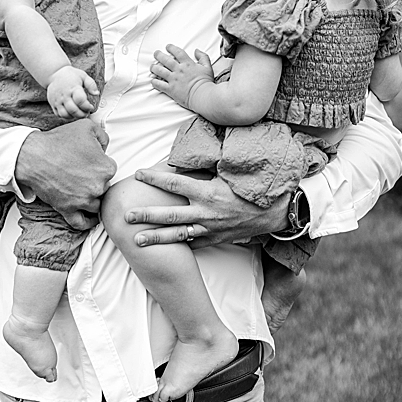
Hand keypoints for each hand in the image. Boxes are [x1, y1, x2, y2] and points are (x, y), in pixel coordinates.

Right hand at [15, 119, 115, 229]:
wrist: (33, 155)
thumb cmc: (59, 141)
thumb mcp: (87, 127)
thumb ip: (104, 136)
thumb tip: (105, 147)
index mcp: (107, 168)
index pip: (111, 170)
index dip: (100, 164)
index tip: (90, 162)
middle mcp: (98, 187)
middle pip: (104, 188)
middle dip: (96, 182)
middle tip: (83, 174)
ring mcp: (83, 200)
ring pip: (96, 205)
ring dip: (92, 199)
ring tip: (84, 192)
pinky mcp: (67, 209)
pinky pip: (81, 222)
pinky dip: (87, 222)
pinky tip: (90, 217)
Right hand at [47, 66, 98, 118]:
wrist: (54, 74)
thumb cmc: (71, 75)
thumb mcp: (83, 76)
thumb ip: (91, 85)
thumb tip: (96, 94)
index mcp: (73, 88)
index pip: (80, 100)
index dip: (87, 106)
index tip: (91, 107)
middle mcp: (64, 95)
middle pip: (73, 110)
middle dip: (82, 114)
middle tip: (87, 112)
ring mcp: (57, 100)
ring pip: (65, 114)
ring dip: (74, 117)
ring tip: (80, 114)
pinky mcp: (53, 104)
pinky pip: (59, 114)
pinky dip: (67, 117)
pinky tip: (72, 113)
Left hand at [124, 169, 289, 247]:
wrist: (275, 212)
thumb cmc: (254, 187)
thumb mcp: (232, 171)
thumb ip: (210, 164)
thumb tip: (193, 152)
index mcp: (208, 191)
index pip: (174, 182)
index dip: (154, 177)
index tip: (138, 173)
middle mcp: (205, 212)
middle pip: (169, 214)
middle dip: (146, 215)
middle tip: (127, 216)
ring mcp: (209, 228)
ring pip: (177, 234)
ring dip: (156, 237)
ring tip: (136, 240)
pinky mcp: (215, 239)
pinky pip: (193, 244)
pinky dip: (178, 246)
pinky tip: (163, 249)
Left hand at [150, 44, 213, 107]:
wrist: (202, 95)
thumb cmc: (206, 82)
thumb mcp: (207, 67)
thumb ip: (203, 57)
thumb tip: (197, 51)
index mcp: (187, 64)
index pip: (177, 52)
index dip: (171, 48)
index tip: (168, 47)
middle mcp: (179, 70)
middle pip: (165, 60)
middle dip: (159, 55)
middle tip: (156, 53)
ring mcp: (173, 79)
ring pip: (160, 71)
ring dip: (154, 68)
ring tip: (152, 66)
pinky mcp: (170, 89)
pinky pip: (159, 85)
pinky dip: (155, 82)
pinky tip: (153, 80)